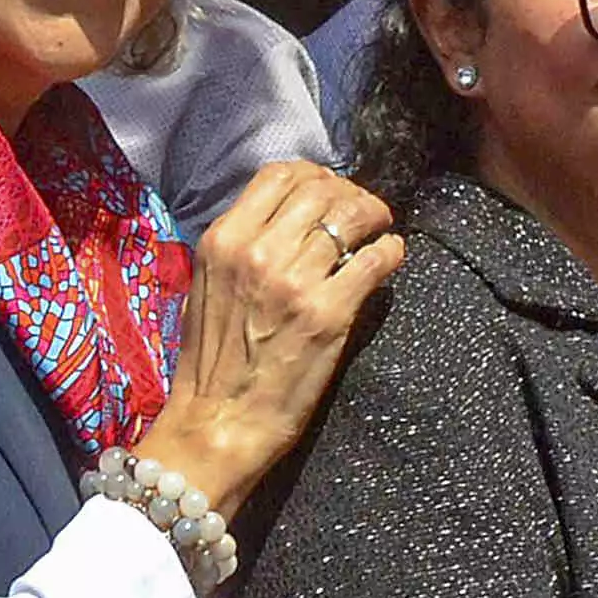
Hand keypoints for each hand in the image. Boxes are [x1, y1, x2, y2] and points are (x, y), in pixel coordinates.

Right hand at [132, 161, 402, 523]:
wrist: (218, 423)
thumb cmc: (210, 363)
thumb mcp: (207, 287)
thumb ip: (241, 247)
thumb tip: (286, 221)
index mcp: (223, 240)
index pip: (279, 174)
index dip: (315, 175)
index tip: (330, 191)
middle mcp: (257, 251)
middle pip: (322, 189)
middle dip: (350, 193)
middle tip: (364, 212)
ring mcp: (295, 281)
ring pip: (352, 215)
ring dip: (375, 217)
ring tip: (380, 230)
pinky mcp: (329, 314)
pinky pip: (375, 259)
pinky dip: (390, 251)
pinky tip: (389, 257)